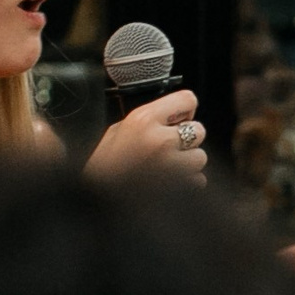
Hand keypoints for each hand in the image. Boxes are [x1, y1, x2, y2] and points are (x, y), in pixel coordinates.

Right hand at [86, 89, 206, 183]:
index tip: (178, 118)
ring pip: (200, 157)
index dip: (184, 110)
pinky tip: (167, 181)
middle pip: (199, 130)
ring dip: (187, 161)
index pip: (188, 99)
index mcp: (144, 120)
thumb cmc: (102, 163)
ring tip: (164, 167)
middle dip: (186, 138)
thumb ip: (152, 119)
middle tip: (167, 147)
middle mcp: (162, 141)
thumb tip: (178, 116)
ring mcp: (172, 166)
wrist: (94, 195)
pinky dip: (187, 182)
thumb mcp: (120, 129)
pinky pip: (198, 180)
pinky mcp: (179, 188)